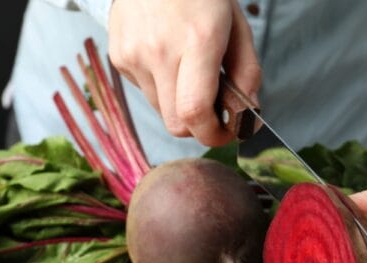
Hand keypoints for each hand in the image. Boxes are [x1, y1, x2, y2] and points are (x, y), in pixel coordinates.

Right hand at [108, 0, 260, 145]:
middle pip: (176, 124)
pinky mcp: (119, 57)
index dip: (213, 134)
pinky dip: (160, 86)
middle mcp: (160, 52)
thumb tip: (248, 113)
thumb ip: (247, 71)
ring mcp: (134, 56)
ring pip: (160, 110)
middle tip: (212, 110)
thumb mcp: (236, 25)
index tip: (226, 131)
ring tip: (187, 71)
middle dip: (198, 126)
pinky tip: (166, 58)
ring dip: (178, 104)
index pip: (195, 113)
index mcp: (198, 42)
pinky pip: (144, 91)